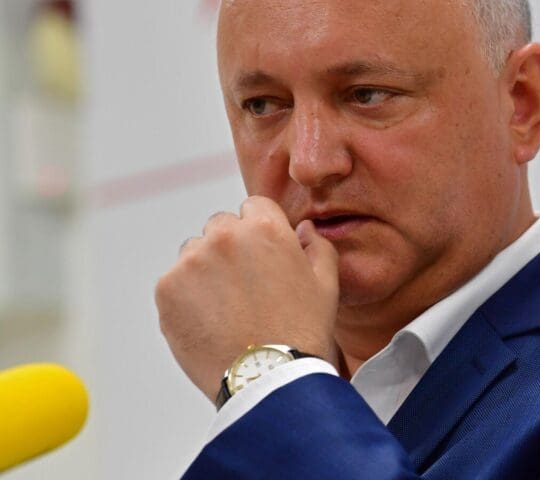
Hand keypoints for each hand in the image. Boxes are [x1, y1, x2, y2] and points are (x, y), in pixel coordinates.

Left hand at [155, 196, 339, 402]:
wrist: (267, 379)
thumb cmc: (302, 332)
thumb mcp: (326, 284)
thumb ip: (317, 246)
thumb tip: (303, 228)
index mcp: (265, 228)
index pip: (254, 206)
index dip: (261, 231)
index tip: (263, 257)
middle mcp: (224, 236)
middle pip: (221, 226)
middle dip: (231, 248)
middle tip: (244, 287)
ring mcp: (191, 262)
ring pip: (194, 253)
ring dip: (205, 271)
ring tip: (226, 309)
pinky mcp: (167, 289)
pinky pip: (175, 282)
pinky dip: (187, 298)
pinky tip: (210, 322)